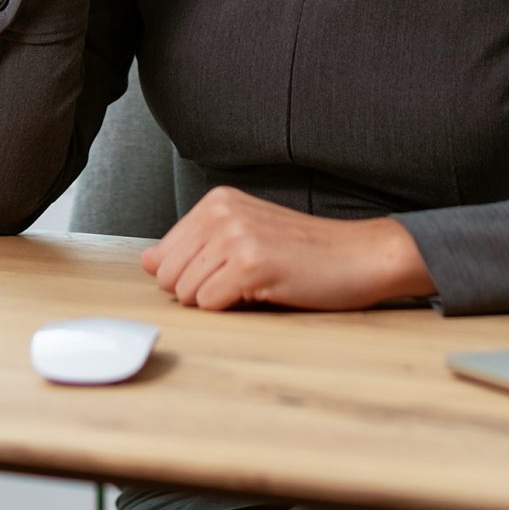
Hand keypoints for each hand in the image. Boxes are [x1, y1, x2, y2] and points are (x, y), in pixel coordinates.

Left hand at [140, 185, 431, 311]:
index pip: (160, 255)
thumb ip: (194, 248)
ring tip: (256, 283)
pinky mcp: (250, 264)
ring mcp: (235, 236)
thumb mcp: (244, 237)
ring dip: (218, 300)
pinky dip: (232, 308)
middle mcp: (220, 212)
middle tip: (243, 281)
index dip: (189, 276)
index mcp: (216, 201)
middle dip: (199, 291)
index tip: (227, 271)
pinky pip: (209, 304)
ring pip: (185, 293)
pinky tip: (264, 290)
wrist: (360, 255)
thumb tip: (147, 262)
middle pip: (168, 276)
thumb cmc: (305, 253)